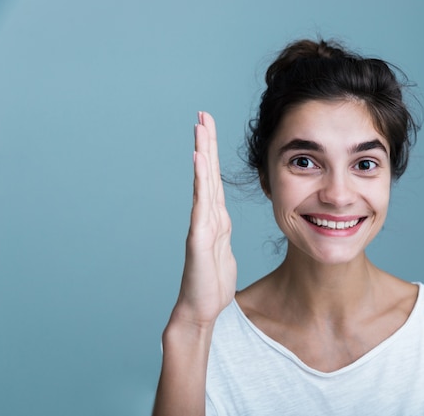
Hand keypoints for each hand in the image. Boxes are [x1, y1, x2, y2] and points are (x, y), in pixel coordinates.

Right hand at [173, 111, 236, 327]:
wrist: (200, 310)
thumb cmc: (211, 282)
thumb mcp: (224, 251)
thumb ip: (221, 232)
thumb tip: (220, 220)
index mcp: (216, 218)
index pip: (215, 179)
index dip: (213, 154)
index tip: (210, 127)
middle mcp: (207, 217)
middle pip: (207, 174)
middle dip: (206, 143)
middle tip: (203, 114)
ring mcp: (201, 227)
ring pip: (203, 184)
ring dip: (203, 155)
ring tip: (200, 129)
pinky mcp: (199, 240)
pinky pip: (201, 207)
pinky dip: (200, 184)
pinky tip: (200, 164)